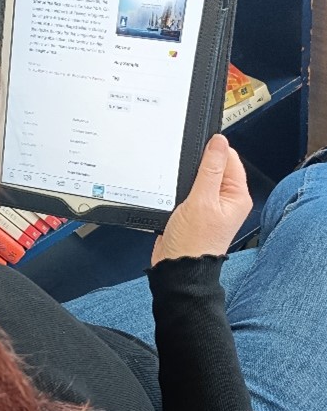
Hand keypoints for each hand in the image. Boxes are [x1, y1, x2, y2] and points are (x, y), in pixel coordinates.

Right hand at [151, 134, 251, 266]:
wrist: (177, 268)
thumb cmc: (193, 243)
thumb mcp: (202, 200)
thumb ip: (210, 169)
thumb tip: (218, 142)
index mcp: (237, 195)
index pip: (229, 158)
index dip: (212, 151)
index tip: (195, 152)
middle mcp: (227, 199)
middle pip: (213, 166)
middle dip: (197, 165)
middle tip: (186, 177)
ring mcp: (211, 205)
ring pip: (199, 177)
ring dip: (187, 178)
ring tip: (180, 192)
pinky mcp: (196, 210)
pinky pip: (189, 189)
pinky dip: (180, 188)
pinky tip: (174, 196)